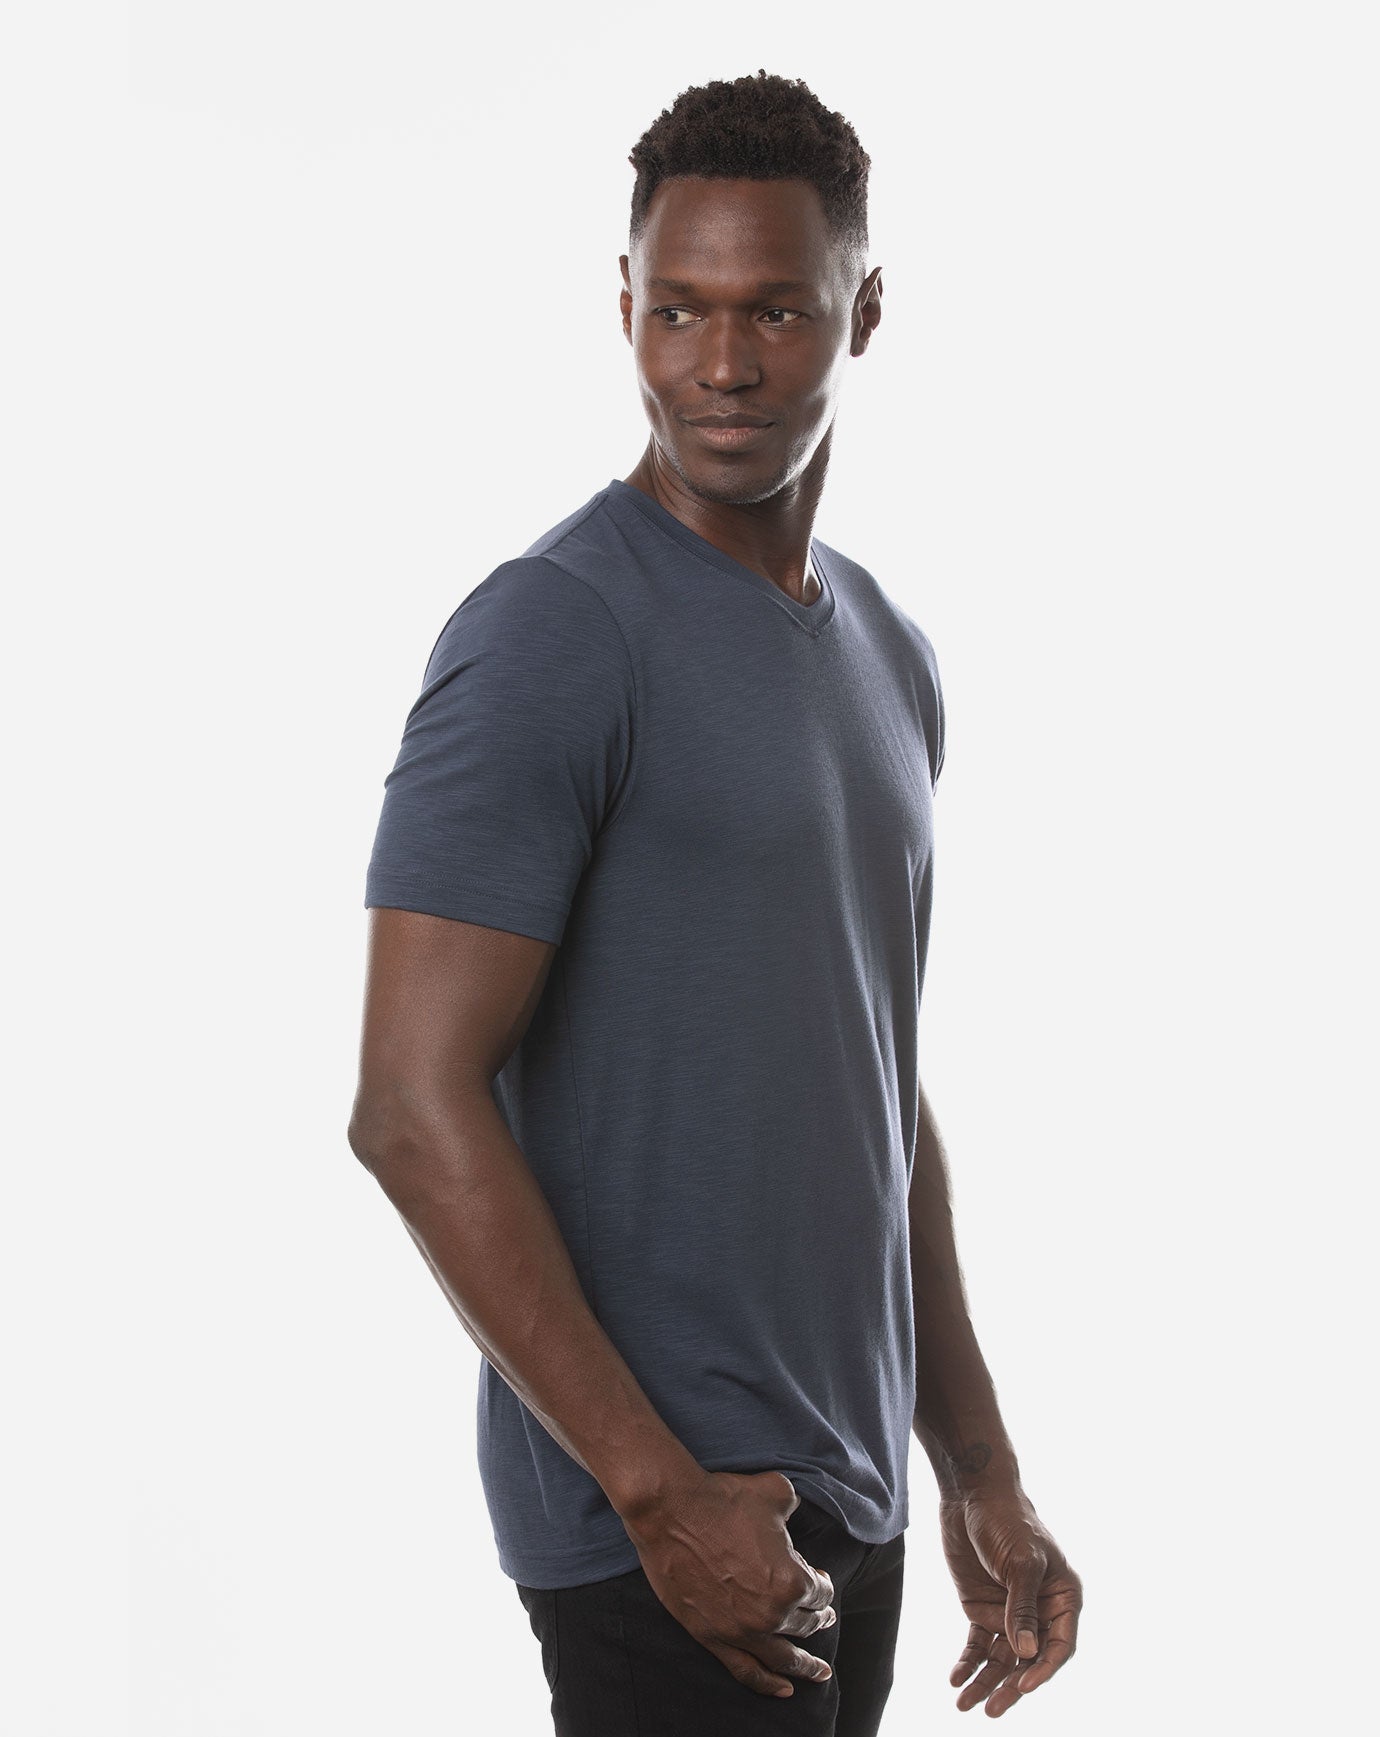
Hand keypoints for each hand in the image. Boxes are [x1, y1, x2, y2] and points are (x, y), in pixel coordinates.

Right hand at [622, 1468, 837, 1697]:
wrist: (671, 1511)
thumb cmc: (722, 1498)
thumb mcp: (774, 1491)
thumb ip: (793, 1503)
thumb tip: (796, 1506)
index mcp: (791, 1580)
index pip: (820, 1592)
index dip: (824, 1584)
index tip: (820, 1578)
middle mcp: (772, 1613)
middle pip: (805, 1624)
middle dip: (818, 1619)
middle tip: (823, 1617)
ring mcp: (742, 1630)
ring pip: (783, 1658)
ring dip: (804, 1665)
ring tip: (817, 1670)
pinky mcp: (713, 1637)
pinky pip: (747, 1672)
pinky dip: (768, 1684)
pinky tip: (785, 1690)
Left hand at [938, 1485, 1081, 1715]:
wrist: (971, 1495)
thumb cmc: (1008, 1520)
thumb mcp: (1021, 1561)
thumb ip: (1023, 1606)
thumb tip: (1026, 1652)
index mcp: (1062, 1597)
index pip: (1058, 1645)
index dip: (1043, 1669)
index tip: (1023, 1686)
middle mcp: (1039, 1611)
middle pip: (1028, 1660)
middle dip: (1010, 1686)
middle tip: (991, 1710)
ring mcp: (1010, 1613)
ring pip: (1002, 1659)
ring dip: (985, 1682)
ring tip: (964, 1705)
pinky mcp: (982, 1609)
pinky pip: (978, 1645)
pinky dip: (968, 1663)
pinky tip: (955, 1679)